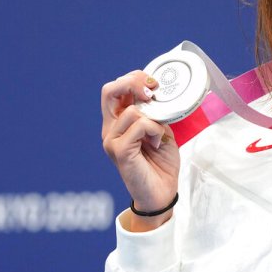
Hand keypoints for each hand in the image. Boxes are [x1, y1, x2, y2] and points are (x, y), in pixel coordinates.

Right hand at [101, 71, 179, 231]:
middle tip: (153, 92)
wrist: (161, 193)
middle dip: (135, 82)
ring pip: (132, 110)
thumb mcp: (160, 130)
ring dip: (155, 119)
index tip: (154, 84)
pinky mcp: (119, 151)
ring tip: (159, 136)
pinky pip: (139, 126)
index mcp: (118, 121)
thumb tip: (158, 94)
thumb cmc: (160, 163)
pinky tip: (156, 144)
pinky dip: (154, 130)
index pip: (115, 89)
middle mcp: (110, 128)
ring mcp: (112, 140)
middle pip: (109, 90)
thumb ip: (155, 113)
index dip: (134, 79)